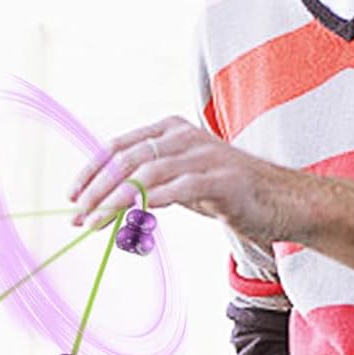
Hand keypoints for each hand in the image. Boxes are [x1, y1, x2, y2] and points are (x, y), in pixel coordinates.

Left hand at [67, 116, 304, 245]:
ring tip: (96, 224)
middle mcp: (185, 137)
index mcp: (171, 130)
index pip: (119, 146)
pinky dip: (152, 203)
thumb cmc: (226, 191)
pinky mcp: (224, 180)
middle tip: (77, 216)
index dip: (91, 170)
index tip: (72, 196)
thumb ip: (147, 181)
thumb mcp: (180, 179)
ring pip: (148, 174)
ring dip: (116, 201)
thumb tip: (103, 201)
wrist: (281, 200)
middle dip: (97, 189)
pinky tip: (133, 220)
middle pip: (128, 159)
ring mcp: (206, 156)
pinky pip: (180, 189)